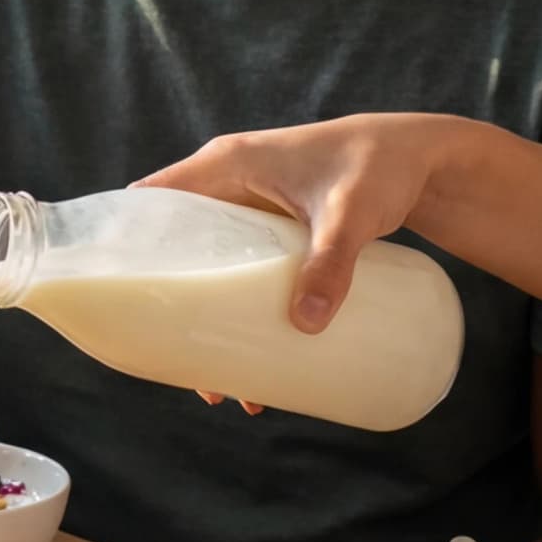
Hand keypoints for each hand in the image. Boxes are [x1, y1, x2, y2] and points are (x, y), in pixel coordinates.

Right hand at [137, 113, 470, 334]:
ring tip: (224, 384)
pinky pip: (240, 272)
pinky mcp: (276, 231)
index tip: (120, 296)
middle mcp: (228, 185)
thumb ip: (329, 264)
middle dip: (174, 307)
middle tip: (185, 363)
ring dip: (209, 320)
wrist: (421, 157)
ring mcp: (251, 210)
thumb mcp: (349, 215)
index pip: (152, 200)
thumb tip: (305, 325)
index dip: (126, 242)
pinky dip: (240, 311)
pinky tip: (259, 357)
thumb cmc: (378, 166)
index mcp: (226, 165)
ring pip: (209, 268)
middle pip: (176, 248)